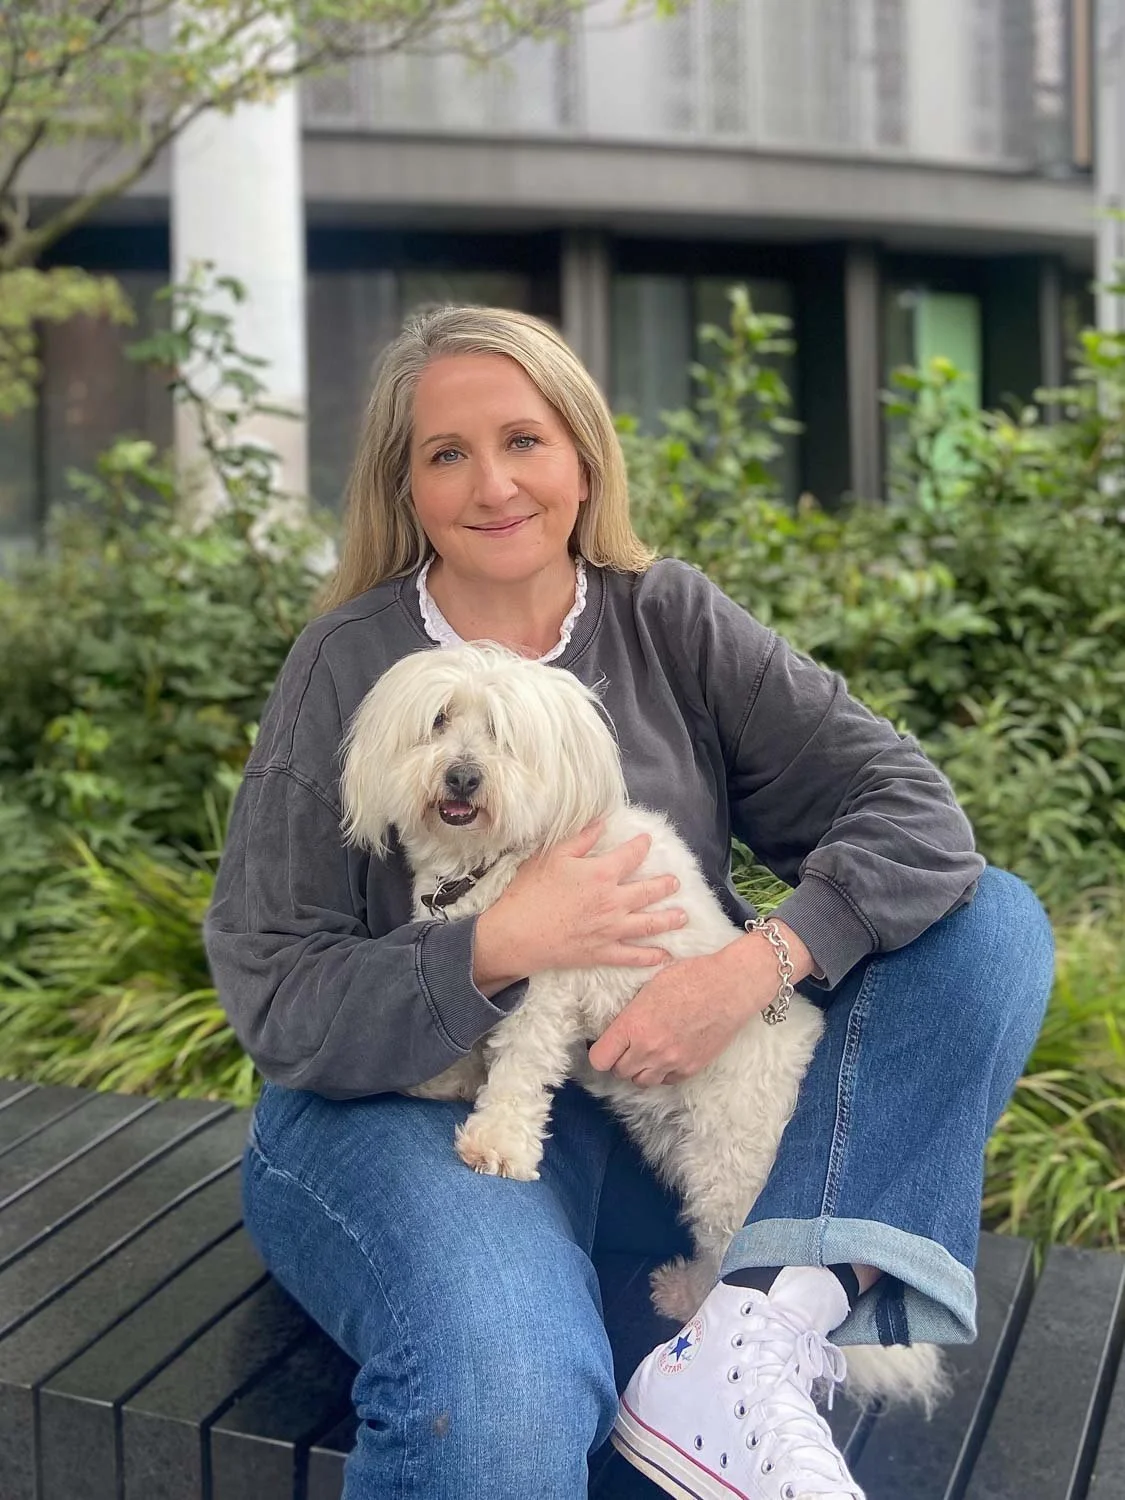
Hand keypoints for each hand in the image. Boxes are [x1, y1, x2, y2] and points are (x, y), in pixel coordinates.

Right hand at [473, 820, 685, 992]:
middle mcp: (613, 902)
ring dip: (669, 920)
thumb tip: (601, 821)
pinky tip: (665, 956)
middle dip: (665, 885)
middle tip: (676, 882)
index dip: (642, 846)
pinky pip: (634, 956)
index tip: (648, 841)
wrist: (516, 935)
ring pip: (649, 924)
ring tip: (683, 916)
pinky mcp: (603, 953)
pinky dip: (652, 957)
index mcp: (602, 874)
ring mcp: (611, 930)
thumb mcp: (552, 855)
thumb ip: (580, 837)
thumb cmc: (530, 892)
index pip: (632, 855)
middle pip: (649, 892)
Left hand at [587, 923, 813, 1085]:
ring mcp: (671, 1061)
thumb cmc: (691, 977)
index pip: (599, 1059)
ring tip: (647, 1052)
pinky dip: (663, 1072)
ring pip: (641, 1081)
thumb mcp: (651, 986)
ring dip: (640, 1069)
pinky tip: (668, 1054)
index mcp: (634, 1025)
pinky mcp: (691, 1068)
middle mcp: (650, 1048)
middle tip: (627, 1046)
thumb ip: (632, 1012)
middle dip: (620, 1060)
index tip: (605, 1044)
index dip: (599, 1052)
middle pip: (619, 1072)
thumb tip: (619, 1026)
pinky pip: (666, 1081)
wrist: (731, 987)